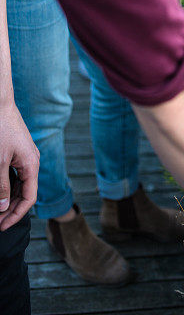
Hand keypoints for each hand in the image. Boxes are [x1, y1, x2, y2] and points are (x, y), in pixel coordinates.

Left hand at [0, 100, 39, 230]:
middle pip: (26, 193)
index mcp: (31, 165)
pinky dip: (8, 186)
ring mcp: (25, 156)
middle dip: (12, 210)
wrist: (1, 104)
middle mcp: (32, 162)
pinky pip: (16, 174)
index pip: (29, 199)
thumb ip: (2, 186)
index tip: (1, 227)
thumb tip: (3, 208)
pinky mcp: (18, 151)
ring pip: (21, 184)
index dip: (16, 215)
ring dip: (9, 199)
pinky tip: (0, 192)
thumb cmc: (0, 130)